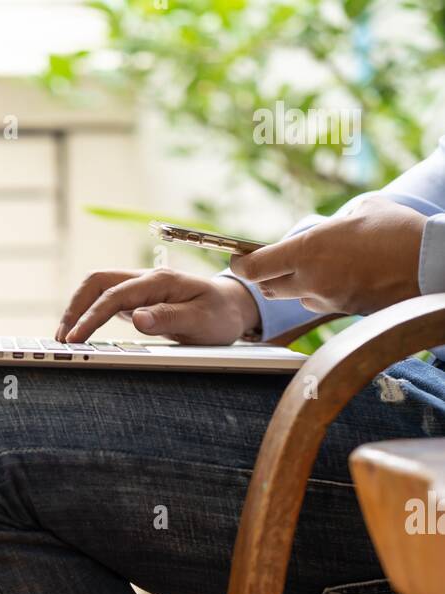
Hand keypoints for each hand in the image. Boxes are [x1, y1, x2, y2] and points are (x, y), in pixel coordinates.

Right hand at [56, 268, 260, 344]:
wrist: (233, 308)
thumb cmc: (220, 316)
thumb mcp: (202, 321)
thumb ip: (169, 318)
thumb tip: (137, 318)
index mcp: (159, 281)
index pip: (114, 295)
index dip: (91, 317)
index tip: (76, 339)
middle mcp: (145, 279)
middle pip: (97, 282)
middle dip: (75, 307)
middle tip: (62, 338)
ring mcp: (140, 289)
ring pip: (98, 289)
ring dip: (79, 309)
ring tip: (65, 337)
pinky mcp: (138, 300)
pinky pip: (107, 301)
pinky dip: (89, 314)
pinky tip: (82, 332)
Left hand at [230, 197, 425, 316]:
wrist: (429, 265)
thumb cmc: (397, 230)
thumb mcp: (361, 210)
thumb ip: (334, 224)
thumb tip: (328, 231)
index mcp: (308, 250)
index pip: (256, 267)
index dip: (241, 264)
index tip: (237, 258)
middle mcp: (311, 280)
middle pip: (269, 288)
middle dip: (266, 276)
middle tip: (269, 263)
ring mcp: (326, 301)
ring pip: (296, 298)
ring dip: (297, 285)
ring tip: (317, 266)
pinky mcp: (343, 313)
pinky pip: (321, 304)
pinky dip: (322, 292)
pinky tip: (342, 277)